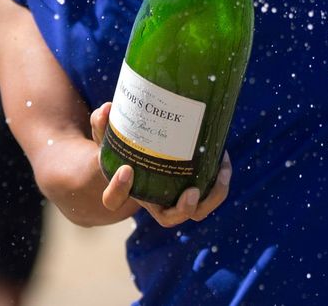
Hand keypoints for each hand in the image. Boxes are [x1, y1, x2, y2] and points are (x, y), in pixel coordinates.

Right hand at [90, 102, 231, 226]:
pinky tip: (223, 157)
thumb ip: (103, 124)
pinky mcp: (193, 186)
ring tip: (222, 171)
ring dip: (212, 196)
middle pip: (169, 218)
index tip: (126, 170)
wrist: (139, 159)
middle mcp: (153, 199)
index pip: (114, 200)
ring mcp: (174, 196)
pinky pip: (209, 193)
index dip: (119, 190)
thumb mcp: (109, 135)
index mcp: (127, 189)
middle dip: (182, 209)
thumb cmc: (123, 147)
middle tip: (192, 192)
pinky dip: (219, 180)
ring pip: (196, 211)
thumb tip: (108, 109)